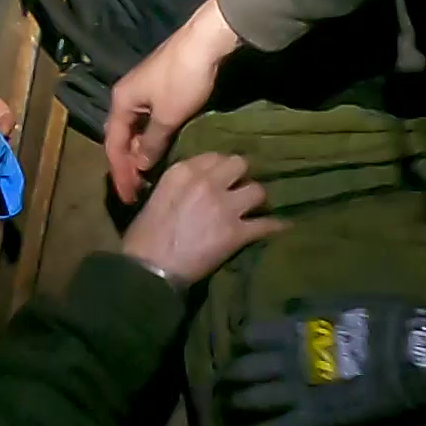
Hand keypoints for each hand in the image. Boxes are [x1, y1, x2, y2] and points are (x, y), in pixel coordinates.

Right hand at [107, 0, 244, 204]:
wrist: (206, 41)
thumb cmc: (183, 79)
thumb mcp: (167, 117)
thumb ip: (152, 144)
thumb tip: (141, 166)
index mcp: (120, 102)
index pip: (113, 145)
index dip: (120, 173)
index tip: (128, 196)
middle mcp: (126, 96)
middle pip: (120, 137)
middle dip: (127, 165)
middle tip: (136, 190)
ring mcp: (142, 91)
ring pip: (135, 130)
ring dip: (139, 153)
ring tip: (147, 176)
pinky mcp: (159, 88)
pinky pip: (147, 121)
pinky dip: (149, 139)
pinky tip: (159, 151)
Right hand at [118, 151, 282, 284]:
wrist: (149, 268)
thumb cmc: (144, 237)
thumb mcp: (157, 196)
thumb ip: (179, 185)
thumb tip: (193, 187)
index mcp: (184, 171)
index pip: (215, 156)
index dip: (222, 169)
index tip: (223, 179)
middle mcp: (207, 182)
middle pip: (241, 165)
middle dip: (242, 177)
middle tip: (240, 190)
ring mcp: (224, 206)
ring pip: (258, 190)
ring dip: (257, 201)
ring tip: (255, 209)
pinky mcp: (236, 232)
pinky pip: (266, 224)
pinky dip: (275, 226)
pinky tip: (282, 226)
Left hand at [219, 301, 425, 425]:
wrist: (416, 357)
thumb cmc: (390, 322)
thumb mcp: (345, 301)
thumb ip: (310, 307)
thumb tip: (287, 308)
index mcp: (293, 328)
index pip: (247, 337)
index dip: (241, 348)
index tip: (244, 355)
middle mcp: (285, 360)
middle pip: (238, 373)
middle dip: (228, 384)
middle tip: (227, 394)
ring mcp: (296, 393)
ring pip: (247, 406)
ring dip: (236, 415)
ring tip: (235, 424)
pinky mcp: (312, 422)